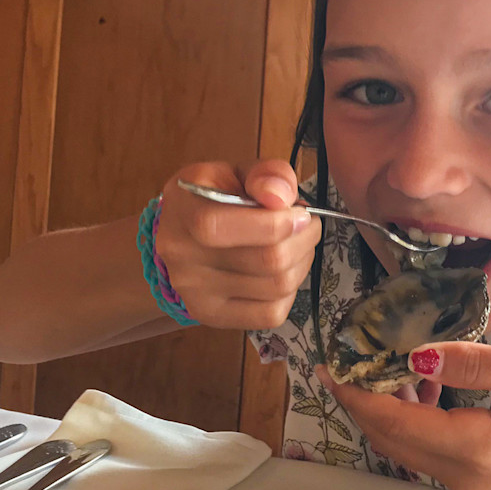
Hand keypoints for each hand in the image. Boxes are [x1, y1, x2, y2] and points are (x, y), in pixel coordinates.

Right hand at [153, 159, 321, 329]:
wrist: (185, 235)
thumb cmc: (217, 197)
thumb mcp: (237, 172)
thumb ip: (265, 174)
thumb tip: (281, 197)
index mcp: (183, 211)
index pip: (220, 227)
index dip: (274, 222)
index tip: (300, 213)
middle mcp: (183, 257)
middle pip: (266, 260)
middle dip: (303, 239)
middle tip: (307, 225)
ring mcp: (196, 293)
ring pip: (277, 287)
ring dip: (302, 262)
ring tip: (297, 244)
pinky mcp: (213, 316)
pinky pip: (271, 314)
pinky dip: (290, 292)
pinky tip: (283, 272)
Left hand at [319, 340, 490, 489]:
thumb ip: (473, 361)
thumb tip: (417, 359)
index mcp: (477, 449)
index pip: (396, 423)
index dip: (357, 392)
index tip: (330, 362)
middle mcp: (464, 476)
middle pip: (391, 438)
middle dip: (360, 398)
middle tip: (340, 357)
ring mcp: (469, 483)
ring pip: (404, 445)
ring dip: (382, 407)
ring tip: (371, 363)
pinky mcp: (475, 477)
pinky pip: (425, 448)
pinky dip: (408, 418)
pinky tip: (414, 385)